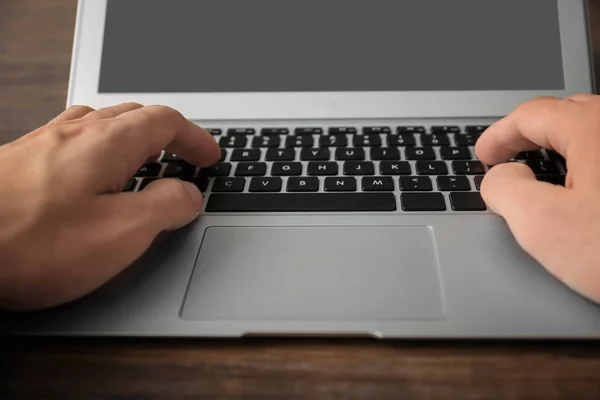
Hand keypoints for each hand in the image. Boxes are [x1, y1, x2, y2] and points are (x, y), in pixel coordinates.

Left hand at [0, 103, 219, 309]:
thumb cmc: (30, 243)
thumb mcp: (122, 233)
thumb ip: (167, 207)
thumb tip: (188, 194)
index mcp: (108, 143)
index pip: (166, 122)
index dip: (195, 138)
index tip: (209, 157)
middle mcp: (75, 133)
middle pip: (135, 115)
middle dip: (168, 134)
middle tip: (184, 158)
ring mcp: (44, 144)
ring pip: (103, 124)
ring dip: (134, 137)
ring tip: (144, 162)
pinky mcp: (22, 161)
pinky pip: (75, 140)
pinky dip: (102, 148)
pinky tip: (93, 173)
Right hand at [476, 94, 599, 303]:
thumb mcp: (543, 226)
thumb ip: (504, 189)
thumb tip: (500, 176)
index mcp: (595, 130)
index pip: (531, 115)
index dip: (498, 134)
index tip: (484, 156)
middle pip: (565, 113)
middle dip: (529, 134)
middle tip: (507, 157)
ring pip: (595, 132)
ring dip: (561, 146)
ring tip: (542, 171)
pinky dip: (590, 161)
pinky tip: (586, 189)